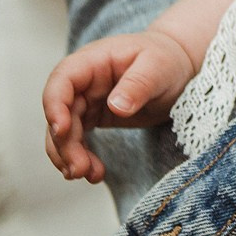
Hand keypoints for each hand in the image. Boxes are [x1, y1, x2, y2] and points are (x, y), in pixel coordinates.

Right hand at [43, 30, 195, 181]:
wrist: (180, 67)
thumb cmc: (168, 59)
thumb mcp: (159, 67)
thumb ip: (137, 85)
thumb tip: (116, 106)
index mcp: (94, 61)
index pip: (62, 80)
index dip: (55, 105)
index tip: (61, 130)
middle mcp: (84, 81)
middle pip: (60, 112)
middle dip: (65, 143)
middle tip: (79, 169)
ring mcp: (87, 100)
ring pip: (65, 130)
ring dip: (70, 155)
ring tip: (89, 175)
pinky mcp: (95, 117)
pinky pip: (78, 138)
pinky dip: (81, 156)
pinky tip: (93, 173)